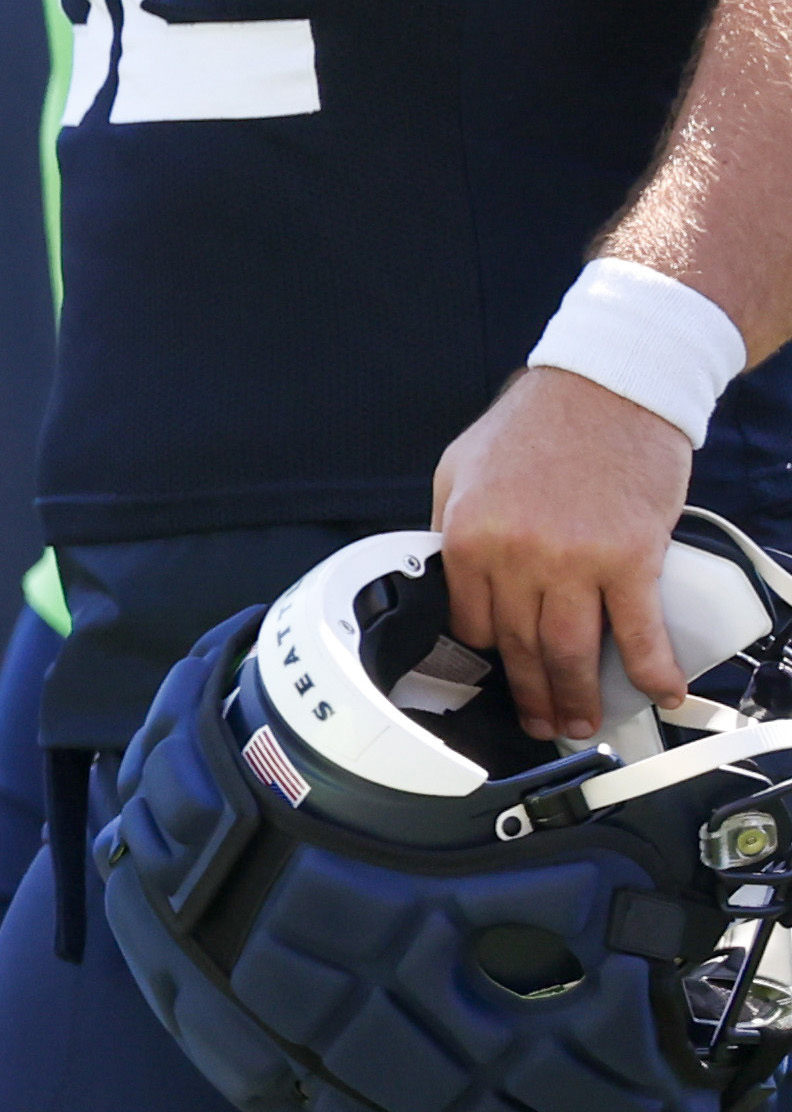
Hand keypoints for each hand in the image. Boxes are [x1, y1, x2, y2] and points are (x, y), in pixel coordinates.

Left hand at [435, 367, 701, 741]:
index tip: (498, 672)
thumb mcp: (460, 469)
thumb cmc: (538, 423)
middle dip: (530, 694)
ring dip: (579, 698)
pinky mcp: (631, 559)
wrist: (610, 388)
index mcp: (468, 535)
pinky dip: (651, 669)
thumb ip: (452, 525)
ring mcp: (575, 562)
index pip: (469, 621)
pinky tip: (660, 692)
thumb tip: (451, 575)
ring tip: (583, 722)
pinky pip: (639, 630)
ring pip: (571, 651)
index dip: (486, 652)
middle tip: (539, 723)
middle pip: (519, 647)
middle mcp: (516, 556)